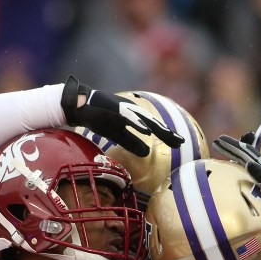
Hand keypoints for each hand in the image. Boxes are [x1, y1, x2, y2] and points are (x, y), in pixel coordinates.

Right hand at [62, 75, 183, 154]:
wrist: (79, 106)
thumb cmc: (99, 119)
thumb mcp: (118, 134)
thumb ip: (132, 142)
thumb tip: (147, 153)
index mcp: (134, 117)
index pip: (154, 128)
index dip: (167, 135)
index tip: (181, 144)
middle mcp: (132, 111)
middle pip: (153, 123)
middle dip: (168, 132)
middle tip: (181, 142)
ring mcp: (123, 109)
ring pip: (144, 119)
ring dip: (157, 127)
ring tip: (169, 136)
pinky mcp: (113, 108)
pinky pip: (128, 117)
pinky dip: (138, 123)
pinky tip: (147, 131)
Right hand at [211, 134, 260, 186]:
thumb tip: (249, 163)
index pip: (248, 155)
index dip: (233, 147)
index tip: (220, 140)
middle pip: (249, 157)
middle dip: (234, 149)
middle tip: (219, 142)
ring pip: (252, 165)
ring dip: (239, 158)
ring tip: (228, 153)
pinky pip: (255, 178)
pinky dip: (246, 171)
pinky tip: (244, 173)